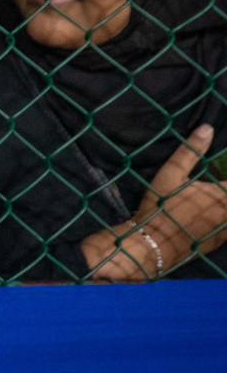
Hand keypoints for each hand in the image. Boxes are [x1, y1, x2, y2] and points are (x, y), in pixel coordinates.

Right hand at [82, 124, 213, 280]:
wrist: (153, 245)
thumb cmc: (161, 207)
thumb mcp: (171, 174)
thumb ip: (190, 151)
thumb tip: (207, 128)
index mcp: (224, 196)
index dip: (226, 181)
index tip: (219, 178)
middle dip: (223, 193)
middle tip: (205, 191)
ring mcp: (224, 231)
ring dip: (222, 208)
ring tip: (206, 203)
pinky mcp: (217, 243)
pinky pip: (225, 229)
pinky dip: (220, 222)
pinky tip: (205, 218)